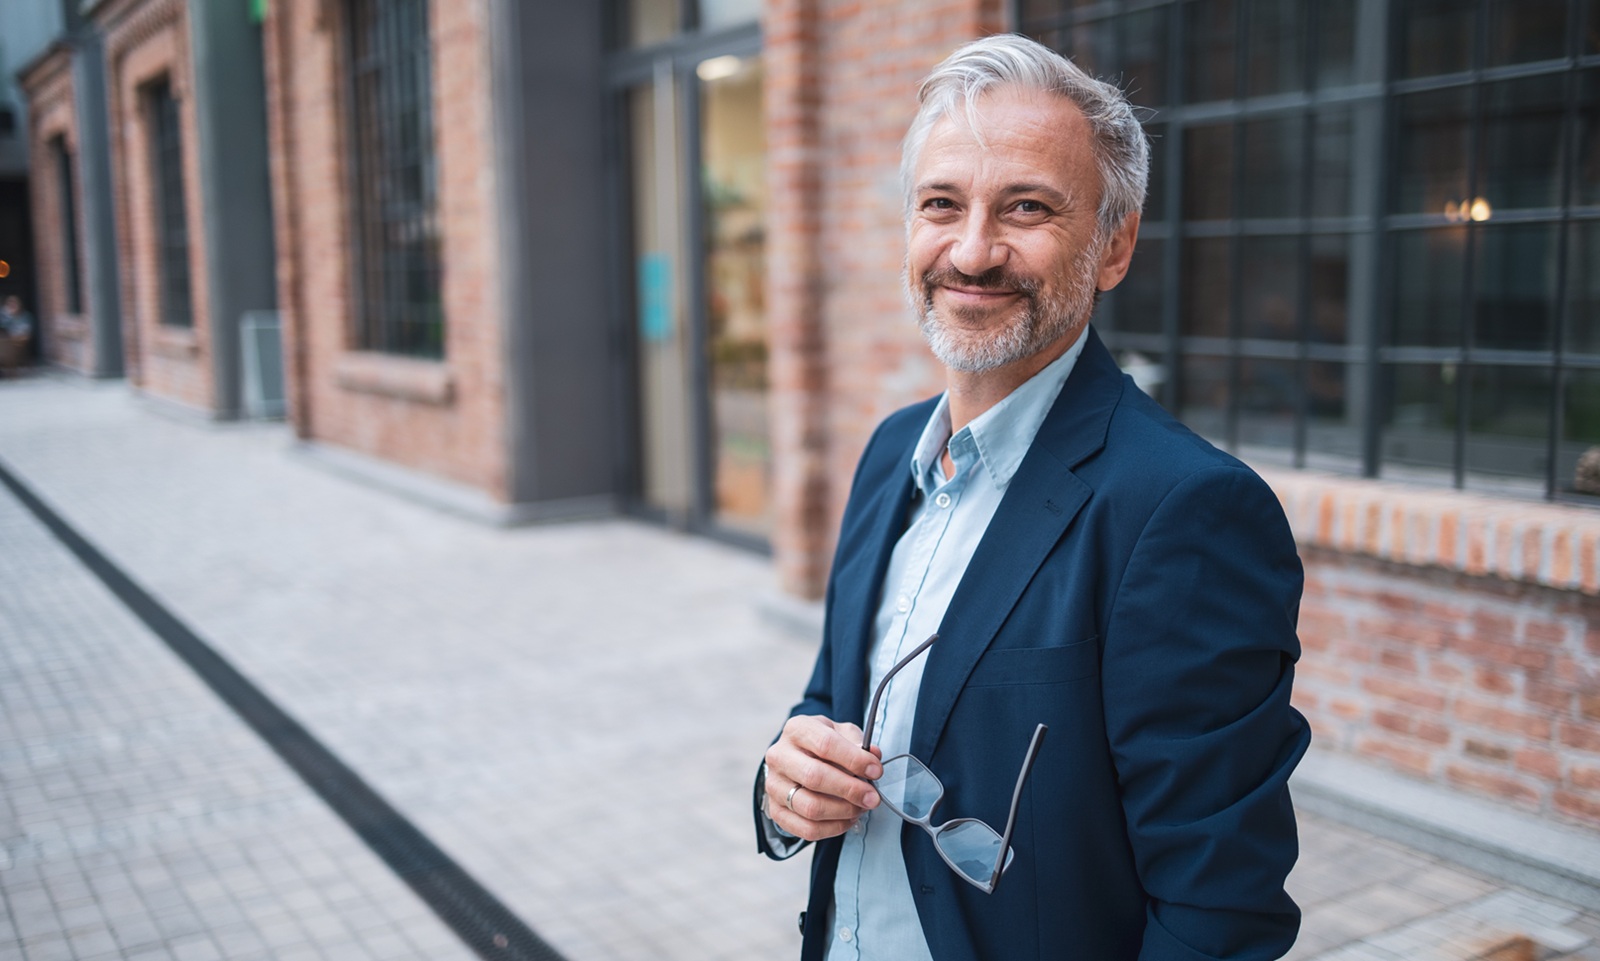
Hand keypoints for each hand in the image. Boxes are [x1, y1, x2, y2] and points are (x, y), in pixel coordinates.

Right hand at [763, 715, 883, 841]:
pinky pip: (806, 829)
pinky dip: (833, 828)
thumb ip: (859, 743)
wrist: (796, 759)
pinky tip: (847, 819)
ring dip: (843, 812)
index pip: (826, 744)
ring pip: (810, 807)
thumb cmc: (822, 746)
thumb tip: (874, 756)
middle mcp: (779, 756)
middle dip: (850, 790)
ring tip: (861, 808)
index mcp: (797, 730)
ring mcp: (774, 785)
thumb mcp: (841, 734)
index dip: (854, 759)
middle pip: (815, 777)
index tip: (876, 770)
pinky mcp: (776, 811)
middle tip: (872, 797)